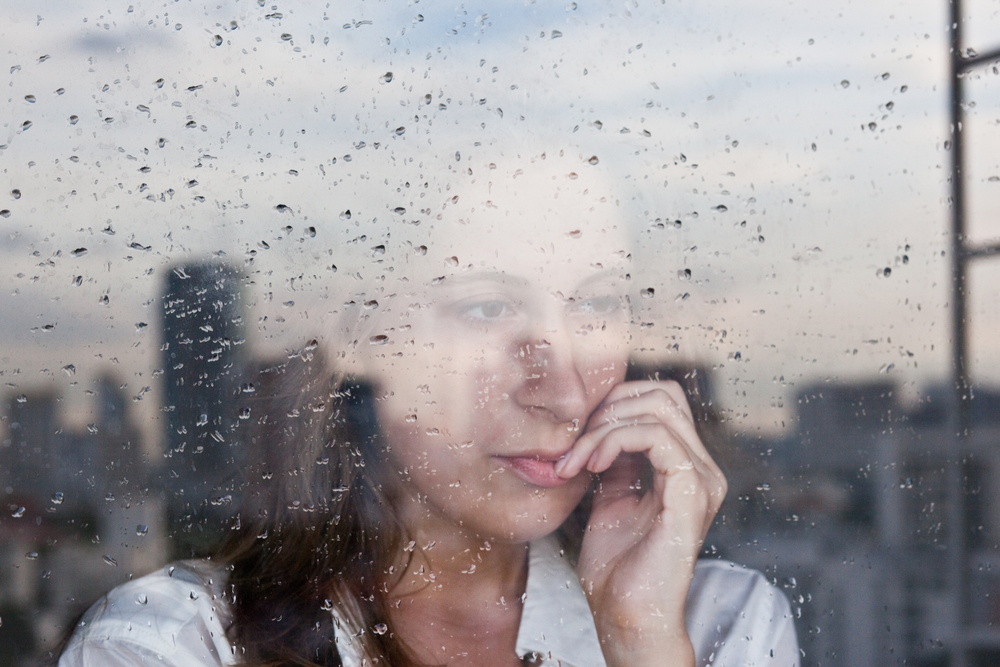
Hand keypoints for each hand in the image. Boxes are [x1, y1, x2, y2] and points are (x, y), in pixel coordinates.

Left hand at [554, 381, 726, 666]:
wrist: (624, 616)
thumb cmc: (616, 566)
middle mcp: (703, 469)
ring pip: (657, 409)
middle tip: (574, 443)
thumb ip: (616, 458)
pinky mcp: (692, 493)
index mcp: (688, 467)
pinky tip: (592, 464)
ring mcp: (702, 480)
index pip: (661, 399)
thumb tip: (601, 421)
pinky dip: (615, 439)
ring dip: (604, 426)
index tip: (576, 435)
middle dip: (608, 407)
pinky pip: (656, 437)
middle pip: (663, 394)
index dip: (615, 402)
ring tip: (577, 459)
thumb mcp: (611, 496)